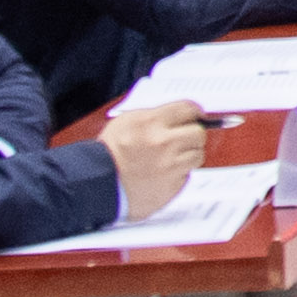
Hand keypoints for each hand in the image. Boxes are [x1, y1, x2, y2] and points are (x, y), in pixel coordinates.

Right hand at [100, 89, 209, 214]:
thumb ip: (154, 116)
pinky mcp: (172, 187)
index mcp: (152, 123)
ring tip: (170, 159)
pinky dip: (178, 175)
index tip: (196, 116)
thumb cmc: (108, 154)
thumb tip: (177, 115)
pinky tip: (162, 174)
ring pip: (197, 155)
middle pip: (198, 133)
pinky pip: (186, 176)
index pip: (188, 109)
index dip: (194, 112)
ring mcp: (171, 166)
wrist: (97, 185)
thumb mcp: (126, 122)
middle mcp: (165, 143)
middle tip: (183, 140)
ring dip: (188, 156)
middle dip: (192, 135)